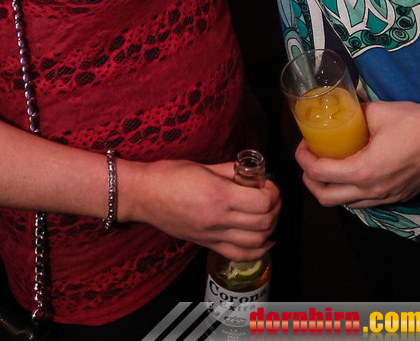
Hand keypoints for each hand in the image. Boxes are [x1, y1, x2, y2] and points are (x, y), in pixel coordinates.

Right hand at [121, 159, 280, 260]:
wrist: (143, 195)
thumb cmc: (170, 175)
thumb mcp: (204, 165)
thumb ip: (231, 171)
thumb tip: (252, 172)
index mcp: (219, 195)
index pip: (262, 202)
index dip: (273, 192)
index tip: (269, 184)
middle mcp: (218, 219)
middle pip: (264, 223)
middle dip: (275, 209)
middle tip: (272, 197)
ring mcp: (212, 235)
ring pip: (257, 243)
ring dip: (269, 229)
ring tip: (267, 214)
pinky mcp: (207, 245)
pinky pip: (240, 254)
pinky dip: (258, 249)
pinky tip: (262, 238)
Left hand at [294, 100, 419, 207]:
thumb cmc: (413, 122)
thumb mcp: (377, 112)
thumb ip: (355, 114)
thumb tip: (342, 110)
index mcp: (362, 171)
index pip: (319, 173)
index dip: (303, 159)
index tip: (302, 146)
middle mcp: (372, 191)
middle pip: (326, 198)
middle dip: (310, 180)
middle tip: (309, 160)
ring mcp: (386, 198)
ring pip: (346, 204)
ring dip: (330, 189)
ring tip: (328, 166)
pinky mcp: (398, 198)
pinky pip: (365, 203)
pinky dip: (350, 192)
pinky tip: (353, 173)